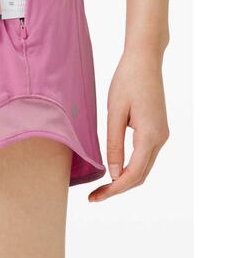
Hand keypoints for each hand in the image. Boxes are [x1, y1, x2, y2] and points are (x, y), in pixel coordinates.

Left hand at [89, 49, 169, 201]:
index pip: (133, 174)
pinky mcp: (157, 130)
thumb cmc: (126, 82)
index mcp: (150, 136)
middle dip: (118, 189)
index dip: (114, 190)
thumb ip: (114, 144)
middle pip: (140, 175)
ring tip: (101, 187)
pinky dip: (130, 168)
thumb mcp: (115, 113)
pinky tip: (114, 170)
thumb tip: (114, 174)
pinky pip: (145, 156)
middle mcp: (160, 138)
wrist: (144, 60)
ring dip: (124, 180)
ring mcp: (161, 135)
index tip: (95, 197)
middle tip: (94, 197)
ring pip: (144, 168)